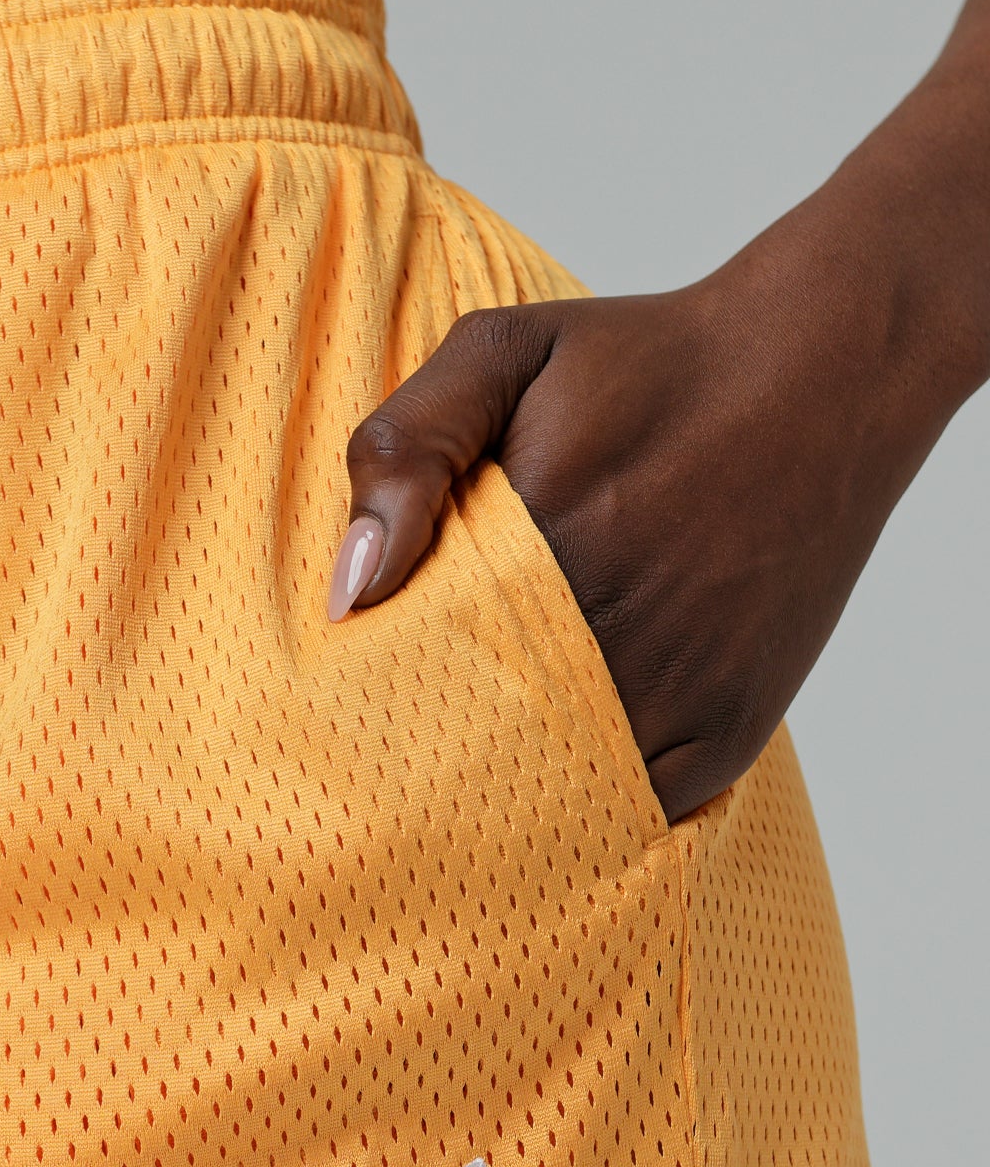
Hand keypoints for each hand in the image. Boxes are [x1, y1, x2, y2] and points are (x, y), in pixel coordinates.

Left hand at [327, 211, 950, 823]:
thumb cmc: (647, 362)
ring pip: (555, 795)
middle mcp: (613, 631)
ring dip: (503, 797)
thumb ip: (405, 448)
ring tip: (453, 789)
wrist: (824, 373)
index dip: (372, 694)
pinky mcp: (729, 730)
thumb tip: (351, 592)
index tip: (340, 704)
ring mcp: (678, 693)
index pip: (411, 669)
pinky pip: (634, 811)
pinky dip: (587, 813)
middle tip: (384, 764)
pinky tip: (547, 787)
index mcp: (538, 546)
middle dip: (425, 759)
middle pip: (476, 746)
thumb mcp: (504, 354)